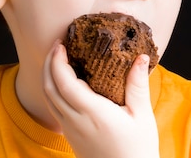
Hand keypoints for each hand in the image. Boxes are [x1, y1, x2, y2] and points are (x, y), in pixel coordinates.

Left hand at [43, 40, 159, 157]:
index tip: (61, 43)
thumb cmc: (137, 150)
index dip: (57, 61)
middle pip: (49, 88)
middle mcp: (75, 121)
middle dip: (48, 64)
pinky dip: (54, 90)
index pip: (64, 83)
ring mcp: (70, 130)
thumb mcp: (142, 116)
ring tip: (58, 59)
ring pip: (48, 99)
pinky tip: (65, 83)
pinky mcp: (71, 136)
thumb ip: (137, 85)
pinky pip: (55, 109)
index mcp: (92, 113)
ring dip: (48, 77)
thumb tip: (140, 57)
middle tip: (57, 45)